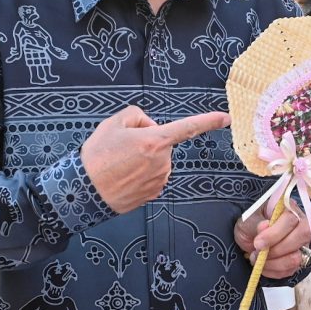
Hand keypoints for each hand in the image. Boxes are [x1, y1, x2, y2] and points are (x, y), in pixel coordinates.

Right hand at [80, 106, 230, 213]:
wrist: (84, 191)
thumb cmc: (97, 156)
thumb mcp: (113, 123)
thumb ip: (137, 116)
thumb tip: (150, 127)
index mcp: (154, 141)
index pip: (187, 128)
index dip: (208, 121)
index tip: (226, 118)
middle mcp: (162, 162)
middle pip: (162, 144)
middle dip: (147, 142)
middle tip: (121, 149)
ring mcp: (159, 180)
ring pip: (157, 161)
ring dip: (143, 160)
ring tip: (119, 165)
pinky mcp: (153, 193)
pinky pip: (152, 177)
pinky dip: (140, 175)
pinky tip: (124, 178)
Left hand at [233, 200, 310, 279]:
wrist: (248, 236)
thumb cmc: (250, 223)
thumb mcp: (248, 219)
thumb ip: (256, 222)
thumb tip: (265, 226)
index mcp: (288, 208)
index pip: (291, 220)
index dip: (274, 234)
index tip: (258, 243)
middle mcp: (301, 223)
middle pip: (302, 236)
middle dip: (277, 250)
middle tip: (258, 253)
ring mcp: (302, 242)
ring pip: (297, 257)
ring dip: (274, 263)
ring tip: (258, 258)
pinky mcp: (299, 259)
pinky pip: (291, 270)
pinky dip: (274, 271)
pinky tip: (263, 266)